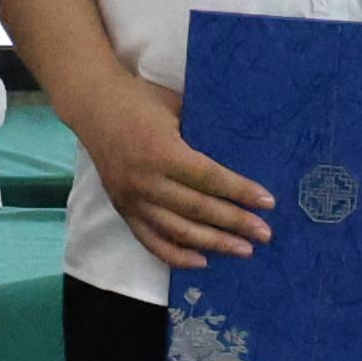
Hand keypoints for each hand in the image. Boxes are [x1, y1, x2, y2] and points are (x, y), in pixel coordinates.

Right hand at [77, 78, 270, 269]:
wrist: (93, 105)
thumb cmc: (141, 99)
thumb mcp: (176, 106)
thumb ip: (202, 131)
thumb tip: (242, 150)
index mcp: (161, 151)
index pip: (208, 178)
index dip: (240, 191)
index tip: (268, 203)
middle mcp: (146, 181)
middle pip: (198, 209)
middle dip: (235, 223)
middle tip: (264, 233)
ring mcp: (132, 199)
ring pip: (178, 231)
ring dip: (213, 243)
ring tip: (243, 250)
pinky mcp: (123, 210)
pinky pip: (151, 240)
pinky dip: (176, 255)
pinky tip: (202, 261)